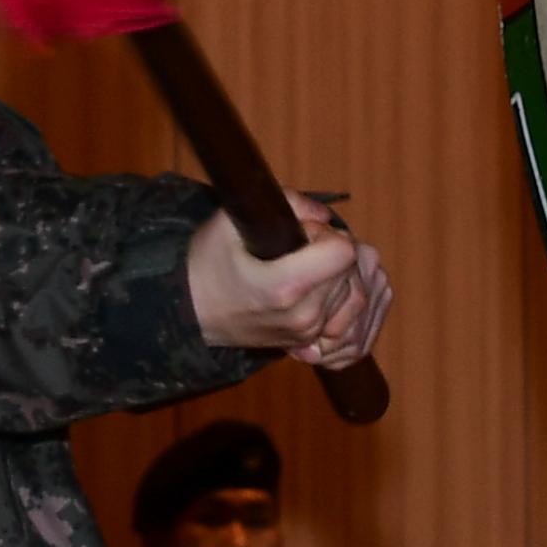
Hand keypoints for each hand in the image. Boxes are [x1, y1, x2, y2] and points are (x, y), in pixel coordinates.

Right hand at [189, 192, 391, 364]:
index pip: (344, 253)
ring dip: (337, 273)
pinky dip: (336, 294)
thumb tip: (325, 215)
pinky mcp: (310, 341)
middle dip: (333, 251)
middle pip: (351, 270)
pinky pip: (346, 313)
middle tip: (300, 248)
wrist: (191, 313)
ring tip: (304, 267)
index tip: (301, 233)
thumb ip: (286, 204)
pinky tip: (309, 285)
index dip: (325, 234)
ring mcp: (308, 333)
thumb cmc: (208, 263)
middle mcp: (303, 315)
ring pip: (354, 292)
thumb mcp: (231, 221)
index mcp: (284, 287)